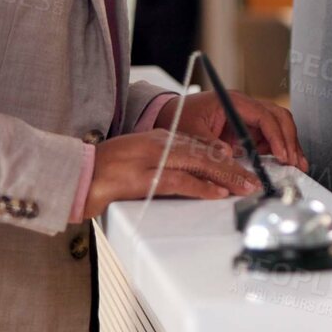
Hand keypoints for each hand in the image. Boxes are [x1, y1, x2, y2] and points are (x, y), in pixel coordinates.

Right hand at [82, 129, 261, 218]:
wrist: (77, 175)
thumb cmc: (105, 171)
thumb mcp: (139, 159)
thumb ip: (165, 163)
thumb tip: (191, 175)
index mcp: (158, 137)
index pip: (199, 144)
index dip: (224, 155)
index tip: (242, 164)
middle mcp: (158, 144)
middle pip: (205, 153)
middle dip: (232, 167)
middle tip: (253, 179)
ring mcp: (150, 160)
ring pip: (198, 165)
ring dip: (225, 178)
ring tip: (245, 187)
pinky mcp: (143, 178)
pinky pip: (179, 182)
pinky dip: (201, 187)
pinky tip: (217, 193)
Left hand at [155, 90, 307, 170]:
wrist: (169, 115)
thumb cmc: (179, 117)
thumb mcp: (190, 132)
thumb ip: (209, 144)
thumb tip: (228, 155)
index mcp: (232, 101)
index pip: (264, 115)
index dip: (276, 136)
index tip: (282, 154)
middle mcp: (244, 105)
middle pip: (278, 117)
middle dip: (289, 139)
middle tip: (295, 161)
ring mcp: (247, 115)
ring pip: (278, 125)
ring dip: (289, 143)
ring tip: (297, 163)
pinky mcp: (246, 127)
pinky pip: (269, 135)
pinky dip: (279, 147)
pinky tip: (284, 160)